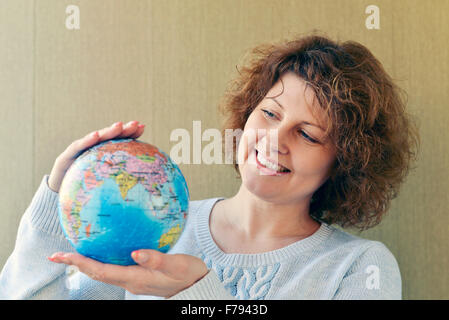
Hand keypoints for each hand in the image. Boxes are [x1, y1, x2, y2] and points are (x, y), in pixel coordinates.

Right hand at [48, 121, 144, 191]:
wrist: (56, 200)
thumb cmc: (84, 196)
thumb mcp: (104, 191)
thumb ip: (121, 186)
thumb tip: (146, 193)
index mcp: (103, 156)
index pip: (118, 141)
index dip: (130, 133)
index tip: (142, 127)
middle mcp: (91, 150)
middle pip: (109, 137)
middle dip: (123, 129)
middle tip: (135, 124)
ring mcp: (78, 152)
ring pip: (95, 139)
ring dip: (108, 131)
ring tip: (119, 126)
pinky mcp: (65, 158)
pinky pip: (77, 148)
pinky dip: (86, 141)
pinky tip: (96, 136)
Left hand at [48, 250, 208, 297]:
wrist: (196, 287)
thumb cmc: (188, 275)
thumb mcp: (176, 265)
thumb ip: (156, 259)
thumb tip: (135, 253)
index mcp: (136, 279)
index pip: (102, 271)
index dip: (81, 263)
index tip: (63, 256)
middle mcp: (130, 281)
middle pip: (97, 273)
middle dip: (76, 264)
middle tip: (57, 254)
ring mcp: (133, 280)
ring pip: (103, 272)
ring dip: (86, 264)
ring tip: (73, 254)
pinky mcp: (139, 276)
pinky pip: (113, 269)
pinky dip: (101, 261)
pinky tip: (102, 251)